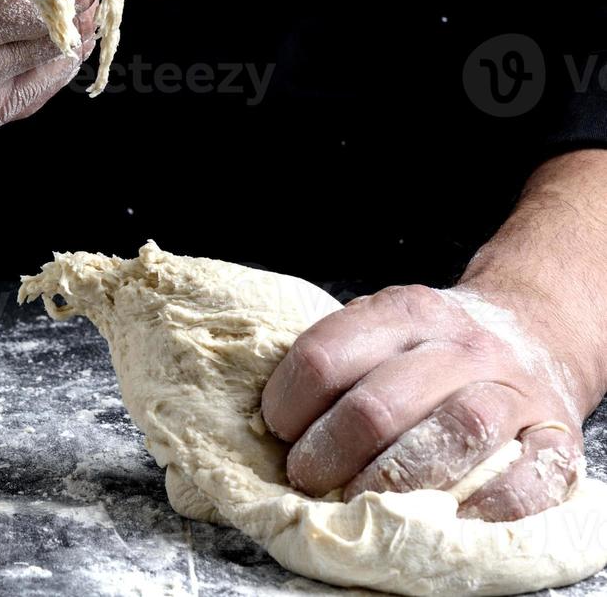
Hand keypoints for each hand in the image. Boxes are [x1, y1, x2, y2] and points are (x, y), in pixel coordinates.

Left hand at [260, 281, 584, 520]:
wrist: (532, 332)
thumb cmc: (433, 347)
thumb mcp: (383, 327)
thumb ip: (336, 361)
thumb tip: (273, 424)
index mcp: (404, 311)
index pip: (326, 356)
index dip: (289, 402)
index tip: (278, 430)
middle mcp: (459, 345)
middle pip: (379, 404)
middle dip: (328, 452)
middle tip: (306, 476)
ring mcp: (511, 389)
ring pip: (452, 435)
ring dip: (392, 481)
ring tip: (358, 501)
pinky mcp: (556, 437)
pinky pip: (528, 479)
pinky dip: (486, 506)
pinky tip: (447, 517)